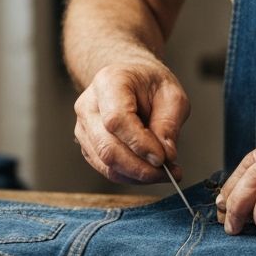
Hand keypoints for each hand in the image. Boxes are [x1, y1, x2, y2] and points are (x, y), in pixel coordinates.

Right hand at [73, 62, 190, 183]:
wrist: (131, 80)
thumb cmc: (151, 84)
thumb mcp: (172, 95)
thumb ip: (169, 124)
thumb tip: (166, 155)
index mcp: (108, 82)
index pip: (116, 119)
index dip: (139, 143)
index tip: (162, 158)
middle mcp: (88, 105)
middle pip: (107, 147)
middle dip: (140, 167)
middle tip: (168, 172)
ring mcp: (84, 127)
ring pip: (106, 163)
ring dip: (137, 175)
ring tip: (164, 173)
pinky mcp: (88, 145)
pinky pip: (107, 169)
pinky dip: (131, 176)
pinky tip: (150, 172)